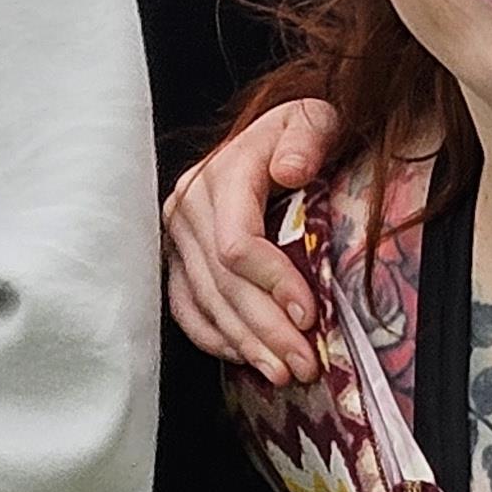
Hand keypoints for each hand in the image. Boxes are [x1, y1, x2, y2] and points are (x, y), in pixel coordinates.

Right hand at [162, 97, 339, 383]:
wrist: (277, 136)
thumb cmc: (302, 134)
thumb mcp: (314, 119)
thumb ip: (307, 137)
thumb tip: (292, 169)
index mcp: (223, 172)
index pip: (238, 243)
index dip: (273, 283)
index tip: (309, 316)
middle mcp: (190, 205)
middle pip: (222, 282)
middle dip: (266, 329)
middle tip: (305, 364)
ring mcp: (179, 234)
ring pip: (205, 302)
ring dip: (245, 344)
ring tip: (284, 373)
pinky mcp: (178, 258)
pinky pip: (187, 308)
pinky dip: (216, 339)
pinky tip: (246, 359)